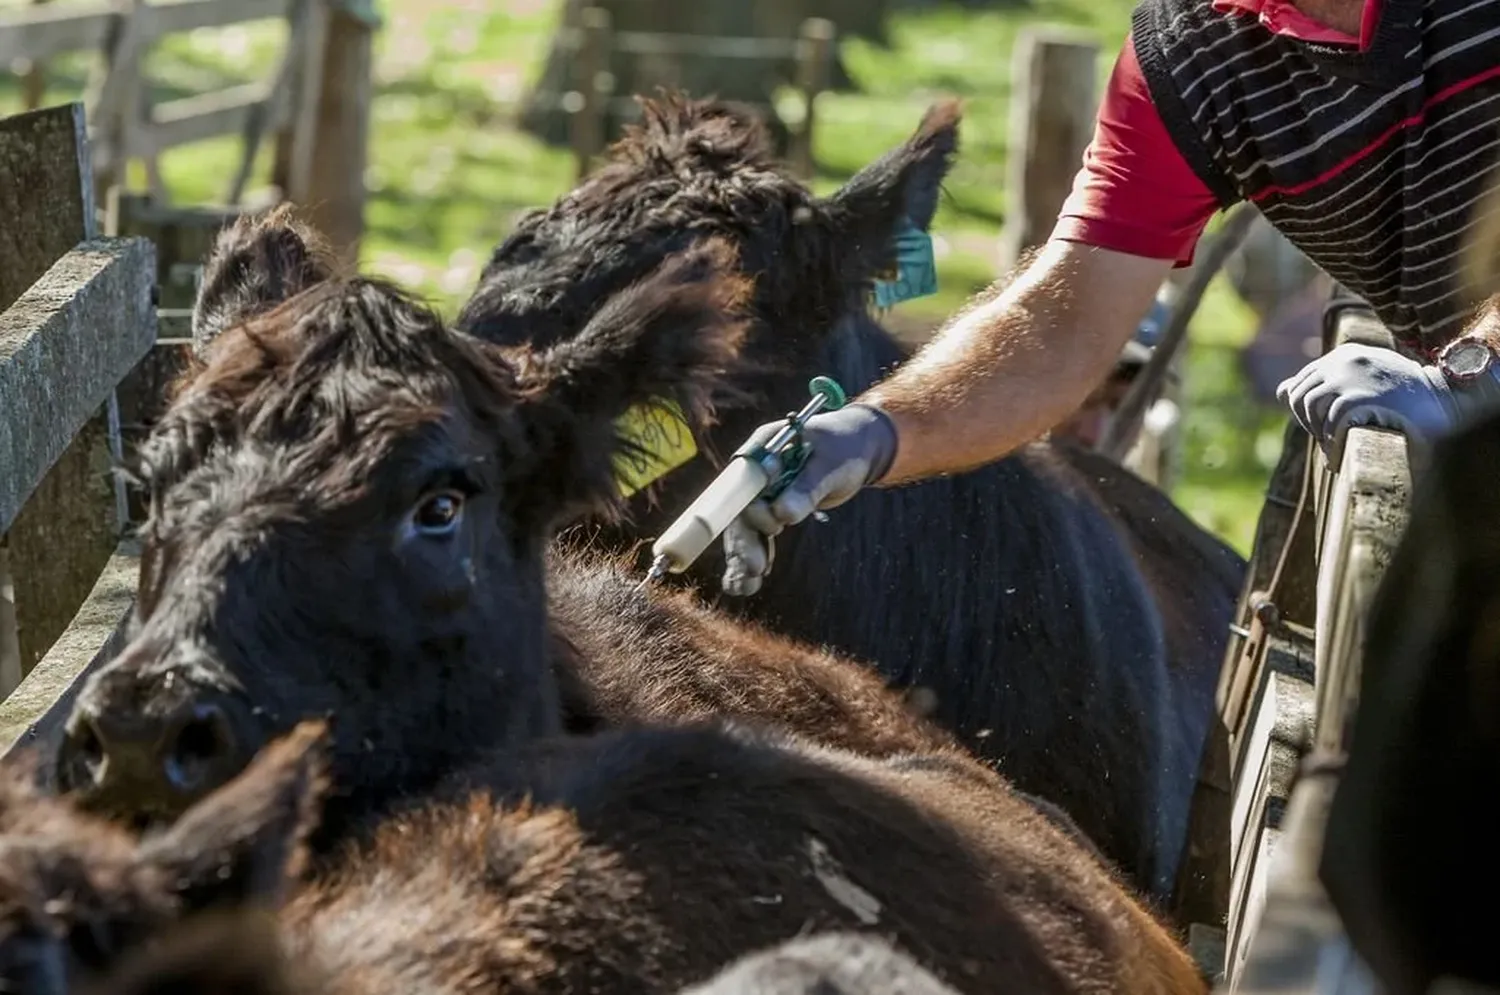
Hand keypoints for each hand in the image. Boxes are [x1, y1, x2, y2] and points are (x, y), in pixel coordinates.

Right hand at [720, 403, 897, 596]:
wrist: (854, 449)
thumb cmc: (843, 448)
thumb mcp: (830, 464)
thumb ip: (807, 487)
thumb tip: (783, 514)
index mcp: (763, 450)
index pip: (742, 481)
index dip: (748, 507)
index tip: (769, 528)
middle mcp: (755, 473)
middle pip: (741, 510)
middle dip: (745, 541)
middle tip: (756, 569)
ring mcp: (760, 494)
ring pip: (745, 529)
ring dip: (744, 557)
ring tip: (746, 586)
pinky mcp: (770, 512)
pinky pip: (756, 537)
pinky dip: (751, 559)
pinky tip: (745, 585)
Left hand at [1276, 343, 1458, 451]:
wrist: (1444, 399)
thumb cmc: (1403, 395)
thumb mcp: (1361, 380)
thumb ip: (1323, 382)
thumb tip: (1280, 391)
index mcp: (1343, 355)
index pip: (1301, 382)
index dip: (1303, 409)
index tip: (1320, 427)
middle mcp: (1343, 362)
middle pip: (1299, 395)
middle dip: (1305, 422)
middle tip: (1325, 440)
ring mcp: (1351, 378)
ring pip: (1309, 407)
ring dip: (1317, 432)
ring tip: (1333, 447)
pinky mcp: (1360, 398)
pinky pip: (1329, 423)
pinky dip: (1332, 444)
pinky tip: (1340, 457)